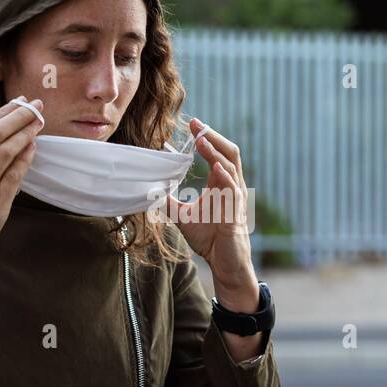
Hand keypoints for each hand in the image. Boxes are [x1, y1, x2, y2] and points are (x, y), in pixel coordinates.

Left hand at [163, 119, 259, 310]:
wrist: (225, 263)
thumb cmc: (209, 239)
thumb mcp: (182, 216)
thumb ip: (169, 200)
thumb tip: (150, 188)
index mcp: (221, 183)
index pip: (217, 152)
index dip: (206, 137)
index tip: (191, 123)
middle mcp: (232, 185)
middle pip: (228, 151)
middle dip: (212, 136)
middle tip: (195, 123)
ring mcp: (236, 197)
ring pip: (231, 165)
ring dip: (215, 151)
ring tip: (200, 140)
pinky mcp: (236, 211)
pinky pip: (233, 189)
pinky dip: (225, 175)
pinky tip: (215, 167)